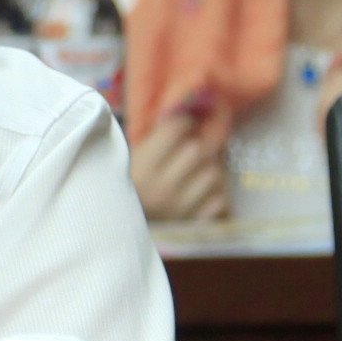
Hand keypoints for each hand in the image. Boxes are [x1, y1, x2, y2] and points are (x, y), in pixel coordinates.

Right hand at [129, 98, 229, 221]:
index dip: (183, 122)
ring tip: (201, 170)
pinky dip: (216, 194)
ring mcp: (181, 210)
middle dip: (199, 145)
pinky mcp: (195, 226)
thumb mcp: (133, 160)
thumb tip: (187, 110)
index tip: (183, 124)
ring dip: (211, 168)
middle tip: (196, 146)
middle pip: (198, 149)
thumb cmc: (128, 187)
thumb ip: (157, 137)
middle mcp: (162, 189)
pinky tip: (205, 192)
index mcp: (141, 169)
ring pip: (214, 173)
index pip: (176, 129)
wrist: (121, 231)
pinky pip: (220, 200)